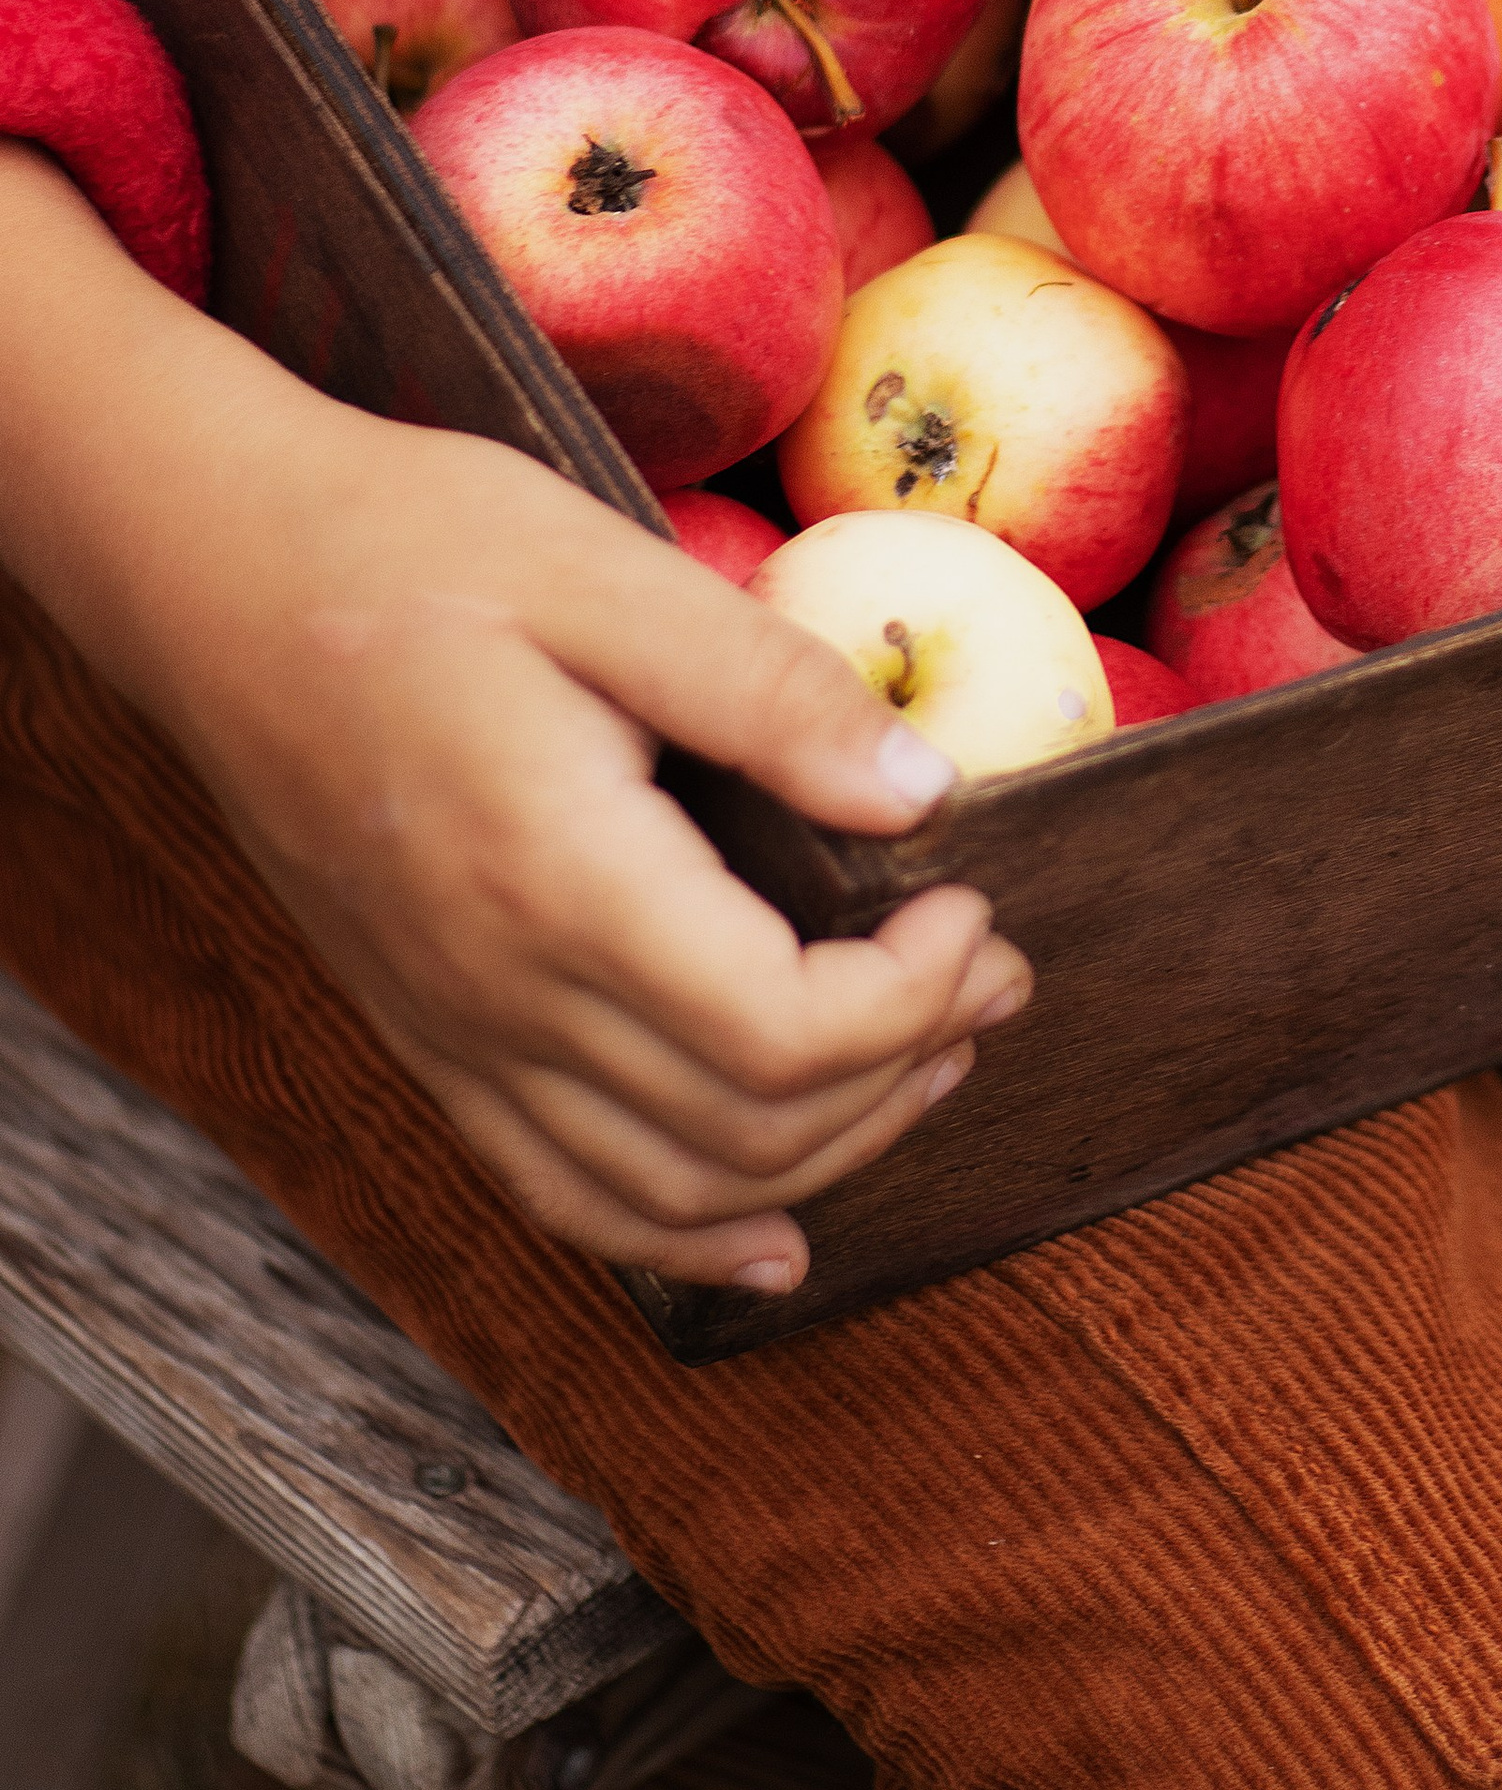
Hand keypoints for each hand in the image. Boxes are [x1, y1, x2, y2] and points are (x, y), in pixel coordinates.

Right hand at [0, 149, 1028, 1290]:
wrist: (218, 577)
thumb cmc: (410, 549)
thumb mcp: (604, 571)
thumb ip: (770, 691)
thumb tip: (918, 795)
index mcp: (558, 880)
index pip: (780, 1032)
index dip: (910, 999)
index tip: (974, 907)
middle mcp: (499, 991)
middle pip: (744, 1127)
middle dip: (904, 1069)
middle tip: (995, 974)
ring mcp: (454, 1029)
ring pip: (666, 1187)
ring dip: (822, 1156)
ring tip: (929, 1065)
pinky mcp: (429, 1032)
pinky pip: (560, 1189)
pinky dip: (679, 1234)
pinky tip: (767, 1240)